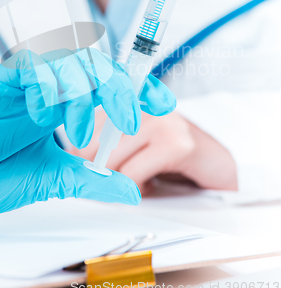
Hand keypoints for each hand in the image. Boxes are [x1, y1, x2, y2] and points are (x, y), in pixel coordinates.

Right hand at [0, 48, 174, 219]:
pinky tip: (45, 112)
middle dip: (119, 87)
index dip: (137, 87)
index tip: (165, 103)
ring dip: (82, 92)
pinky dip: (44, 84)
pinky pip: (27, 65)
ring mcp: (26, 83)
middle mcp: (50, 89)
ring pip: (66, 60)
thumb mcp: (54, 180)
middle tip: (131, 118)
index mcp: (66, 106)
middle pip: (94, 66)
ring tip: (81, 134)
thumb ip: (92, 181)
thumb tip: (132, 191)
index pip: (108, 84)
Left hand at [72, 110, 237, 193]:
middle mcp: (143, 103)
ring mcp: (160, 121)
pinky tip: (148, 186)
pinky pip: (132, 174)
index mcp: (129, 98)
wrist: (218, 167)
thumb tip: (69, 155)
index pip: (85, 114)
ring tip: (135, 182)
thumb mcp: (134, 144)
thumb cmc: (172, 157)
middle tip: (107, 180)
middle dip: (93, 168)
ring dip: (116, 182)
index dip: (77, 142)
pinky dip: (134, 189)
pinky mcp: (175, 144)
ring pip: (110, 159)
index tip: (75, 160)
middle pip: (91, 141)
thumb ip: (106, 141)